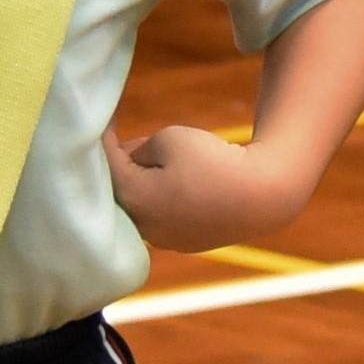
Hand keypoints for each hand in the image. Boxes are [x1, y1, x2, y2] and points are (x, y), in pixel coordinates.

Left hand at [103, 121, 269, 253]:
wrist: (263, 196)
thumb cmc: (214, 161)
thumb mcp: (170, 138)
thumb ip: (140, 148)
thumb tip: (131, 161)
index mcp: (133, 198)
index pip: (105, 164)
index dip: (102, 138)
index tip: (100, 120)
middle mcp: (143, 226)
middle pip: (119, 189)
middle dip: (119, 163)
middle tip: (120, 138)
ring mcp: (165, 239)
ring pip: (140, 205)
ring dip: (138, 182)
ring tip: (149, 157)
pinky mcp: (185, 243)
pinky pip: (162, 217)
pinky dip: (160, 198)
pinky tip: (173, 181)